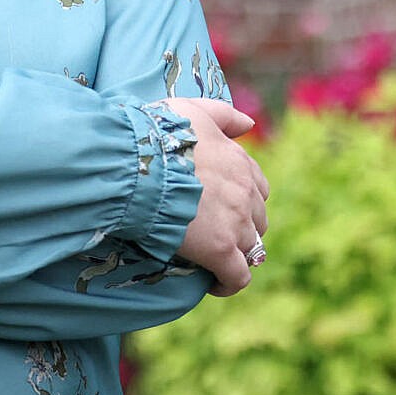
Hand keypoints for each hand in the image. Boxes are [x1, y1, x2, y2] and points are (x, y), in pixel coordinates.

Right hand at [162, 97, 268, 297]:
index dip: (241, 198)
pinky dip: (230, 283)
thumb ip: (224, 115)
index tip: (219, 206)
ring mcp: (236, 221)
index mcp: (239, 160)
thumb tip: (249, 124)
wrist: (138, 162)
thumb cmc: (158, 133)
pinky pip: (238, 277)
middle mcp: (245, 191)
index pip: (257, 185)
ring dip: (235, 254)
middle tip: (213, 234)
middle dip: (241, 227)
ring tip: (212, 260)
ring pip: (251, 247)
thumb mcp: (193, 110)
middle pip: (257, 218)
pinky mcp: (221, 249)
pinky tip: (214, 284)